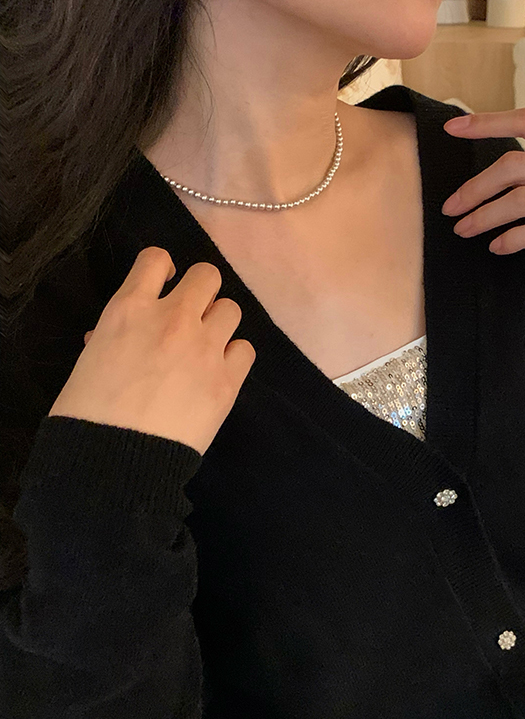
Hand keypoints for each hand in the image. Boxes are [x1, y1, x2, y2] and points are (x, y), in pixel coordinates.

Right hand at [52, 246, 256, 456]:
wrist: (114, 460)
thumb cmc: (86, 413)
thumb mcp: (89, 360)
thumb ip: (110, 337)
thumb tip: (117, 335)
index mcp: (128, 309)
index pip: (156, 258)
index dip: (164, 268)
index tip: (165, 285)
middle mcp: (172, 318)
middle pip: (208, 275)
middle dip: (200, 293)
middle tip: (191, 317)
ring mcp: (203, 348)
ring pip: (232, 309)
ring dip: (219, 325)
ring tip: (205, 348)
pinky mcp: (226, 381)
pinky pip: (246, 350)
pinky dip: (233, 358)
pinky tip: (217, 373)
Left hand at [441, 107, 524, 254]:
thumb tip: (495, 170)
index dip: (488, 122)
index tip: (452, 128)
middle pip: (514, 167)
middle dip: (475, 188)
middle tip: (450, 207)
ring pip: (520, 202)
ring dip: (484, 216)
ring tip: (463, 228)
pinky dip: (511, 240)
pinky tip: (495, 245)